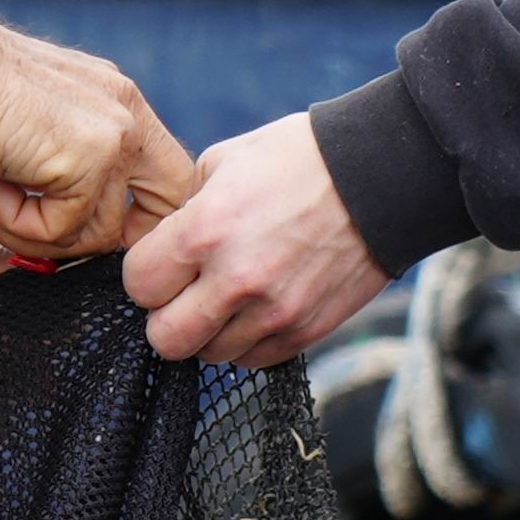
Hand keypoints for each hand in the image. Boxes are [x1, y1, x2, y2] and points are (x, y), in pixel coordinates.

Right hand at [0, 13, 195, 261]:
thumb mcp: (37, 125)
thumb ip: (73, 163)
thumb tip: (84, 232)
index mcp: (118, 101)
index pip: (169, 177)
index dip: (141, 220)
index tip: (87, 235)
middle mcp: (127, 112)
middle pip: (168, 207)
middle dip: (113, 240)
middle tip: (49, 238)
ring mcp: (115, 133)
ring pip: (98, 234)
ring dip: (36, 232)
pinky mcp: (89, 158)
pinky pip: (60, 231)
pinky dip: (16, 224)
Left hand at [125, 113, 396, 370]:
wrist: (380, 177)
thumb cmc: (298, 159)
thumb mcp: (224, 162)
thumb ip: (184, 211)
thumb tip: (166, 248)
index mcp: (204, 231)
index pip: (139, 285)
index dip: (145, 275)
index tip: (162, 265)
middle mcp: (235, 280)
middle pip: (165, 339)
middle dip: (166, 318)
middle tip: (184, 295)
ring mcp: (273, 312)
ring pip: (209, 356)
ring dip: (209, 332)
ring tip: (227, 299)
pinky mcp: (305, 331)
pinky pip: (253, 360)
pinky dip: (246, 341)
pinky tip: (256, 309)